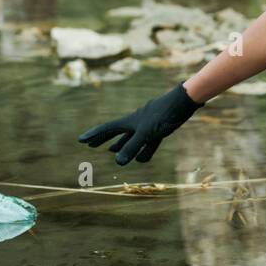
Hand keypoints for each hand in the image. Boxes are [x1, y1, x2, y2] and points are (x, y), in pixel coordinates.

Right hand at [77, 82, 203, 164]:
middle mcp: (136, 123)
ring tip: (110, 151)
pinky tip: (141, 158)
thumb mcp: (147, 133)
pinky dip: (142, 151)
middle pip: (115, 133)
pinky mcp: (159, 129)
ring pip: (130, 138)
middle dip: (102, 139)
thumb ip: (132, 147)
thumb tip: (117, 162)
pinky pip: (147, 143)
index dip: (94, 135)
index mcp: (130, 121)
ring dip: (120, 145)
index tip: (80, 140)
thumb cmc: (163, 115)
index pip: (107, 129)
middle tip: (90, 144)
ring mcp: (147, 126)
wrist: (184, 102)